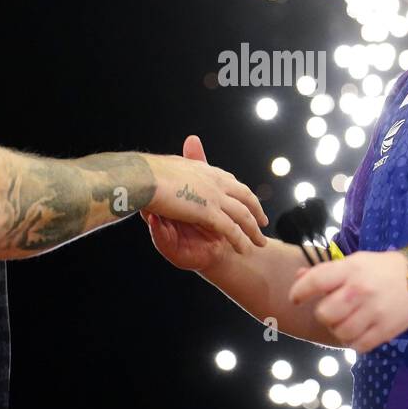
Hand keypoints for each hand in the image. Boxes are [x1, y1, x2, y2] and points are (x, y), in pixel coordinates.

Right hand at [143, 135, 266, 260]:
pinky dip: (240, 239)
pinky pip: (230, 228)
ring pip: (242, 215)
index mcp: (206, 170)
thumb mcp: (170, 166)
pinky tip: (245, 249)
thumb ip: (182, 167)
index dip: (240, 193)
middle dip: (255, 210)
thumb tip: (184, 159)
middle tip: (264, 221)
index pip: (229, 181)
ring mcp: (214, 197)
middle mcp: (215, 181)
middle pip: (244, 197)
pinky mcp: (208, 212)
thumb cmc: (149, 171)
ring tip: (261, 241)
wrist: (143, 176)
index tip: (248, 200)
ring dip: (253, 229)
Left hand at [287, 250, 407, 352]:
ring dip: (339, 330)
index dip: (299, 292)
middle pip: (325, 314)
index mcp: (350, 270)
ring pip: (340, 333)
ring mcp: (373, 312)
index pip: (316, 281)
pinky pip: (358, 346)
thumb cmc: (380, 269)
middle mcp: (359, 291)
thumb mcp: (353, 263)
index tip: (296, 299)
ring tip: (347, 322)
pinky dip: (354, 342)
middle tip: (332, 311)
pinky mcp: (385, 330)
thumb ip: (326, 272)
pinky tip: (359, 331)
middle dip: (324, 315)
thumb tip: (299, 278)